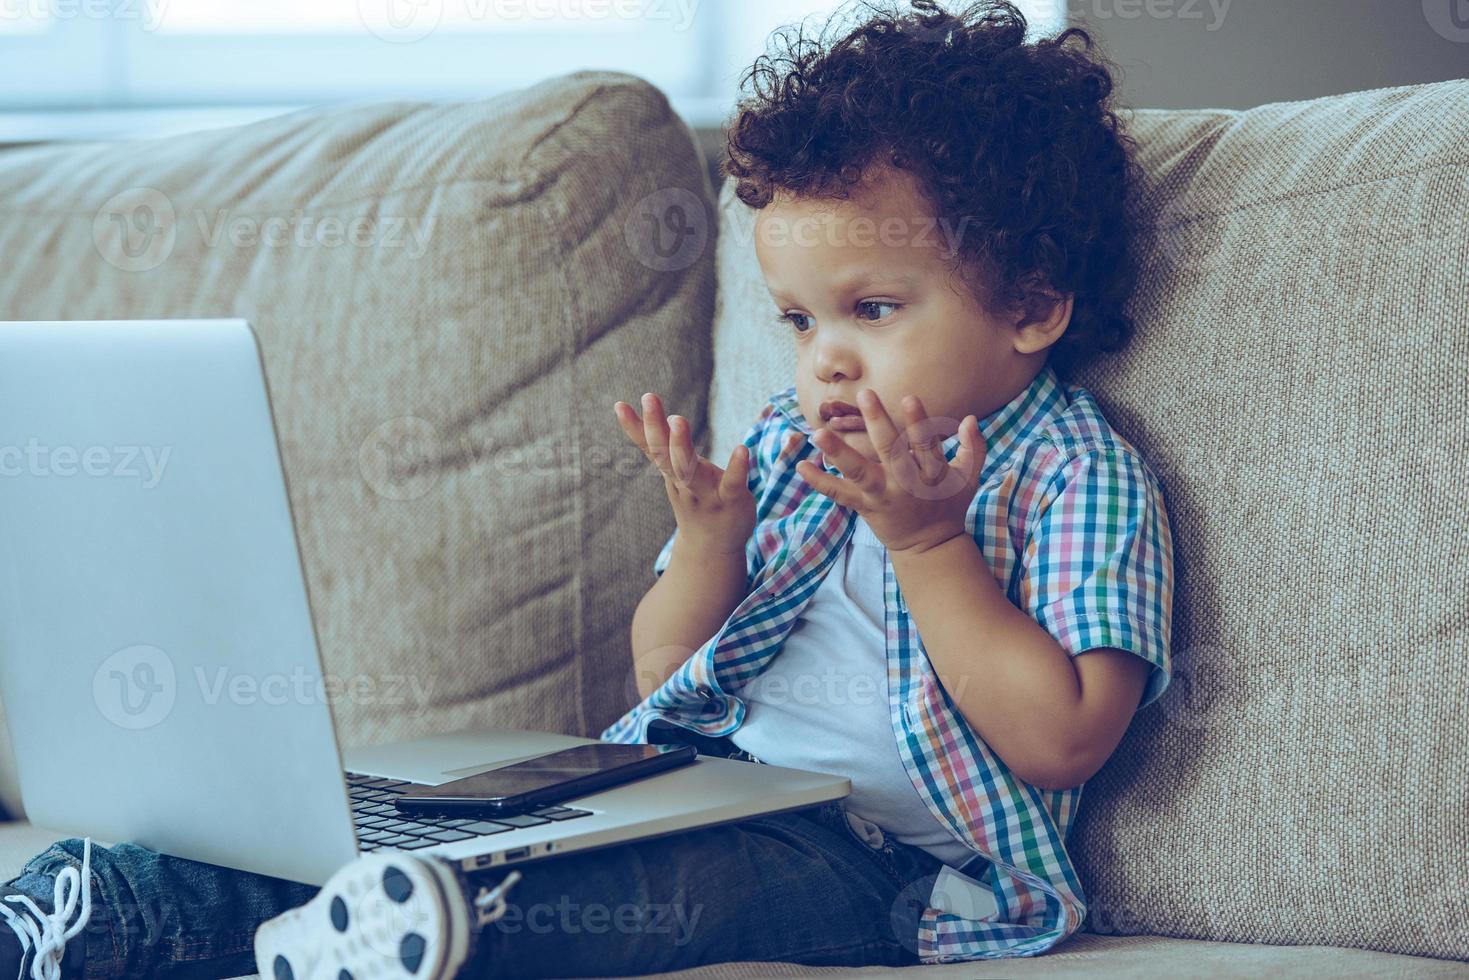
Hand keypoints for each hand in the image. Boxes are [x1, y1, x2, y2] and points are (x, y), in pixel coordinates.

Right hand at [614, 392, 755, 557]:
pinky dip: (736, 468)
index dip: (636, 427)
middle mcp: (683, 482)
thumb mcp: (671, 471)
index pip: (651, 448)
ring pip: (689, 471)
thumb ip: (655, 442)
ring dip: (681, 446)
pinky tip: (741, 449)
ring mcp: (706, 493)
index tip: (620, 405)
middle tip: (649, 399)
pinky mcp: (732, 501)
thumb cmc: (693, 500)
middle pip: (665, 456)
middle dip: (656, 428)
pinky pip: (732, 484)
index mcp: (670, 472)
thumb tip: (625, 409)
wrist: (711, 549)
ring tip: (678, 420)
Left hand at [797, 388, 985, 555]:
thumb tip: (971, 419)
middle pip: (891, 451)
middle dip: (878, 422)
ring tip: (818, 434)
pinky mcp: (865, 507)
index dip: (918, 422)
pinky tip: (802, 466)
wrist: (929, 546)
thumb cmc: (947, 504)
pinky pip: (840, 495)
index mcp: (932, 474)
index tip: (908, 397)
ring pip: (859, 473)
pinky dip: (820, 482)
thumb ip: (973, 448)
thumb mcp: (968, 478)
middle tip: (865, 395)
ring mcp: (882, 496)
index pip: (926, 444)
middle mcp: (905, 483)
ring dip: (839, 452)